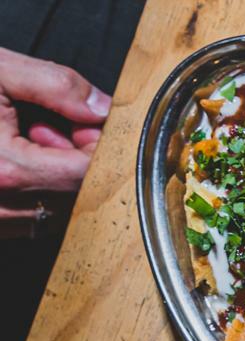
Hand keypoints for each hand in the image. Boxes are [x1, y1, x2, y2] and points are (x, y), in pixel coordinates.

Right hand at [0, 47, 110, 236]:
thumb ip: (53, 86)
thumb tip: (102, 107)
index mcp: (5, 170)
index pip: (87, 174)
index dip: (99, 147)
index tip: (88, 124)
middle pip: (75, 193)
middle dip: (72, 157)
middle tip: (46, 125)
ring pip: (54, 205)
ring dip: (51, 174)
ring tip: (17, 138)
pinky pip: (29, 216)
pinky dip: (30, 189)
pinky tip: (4, 160)